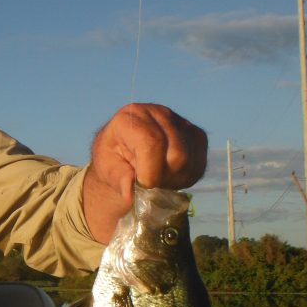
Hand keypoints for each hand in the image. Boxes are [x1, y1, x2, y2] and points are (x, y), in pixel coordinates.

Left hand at [84, 103, 206, 242]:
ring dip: (173, 180)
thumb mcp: (107, 168)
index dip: (150, 171)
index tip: (141, 185)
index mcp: (132, 116)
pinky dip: (184, 179)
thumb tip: (130, 193)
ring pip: (189, 161)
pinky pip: (199, 165)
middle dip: (162, 178)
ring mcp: (181, 122)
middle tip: (148, 184)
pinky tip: (168, 176)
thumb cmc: (113, 159)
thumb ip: (118, 178)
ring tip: (156, 178)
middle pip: (177, 154)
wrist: (126, 152)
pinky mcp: (196, 135)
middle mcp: (160, 113)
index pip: (153, 143)